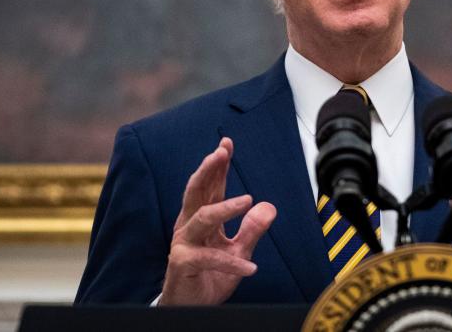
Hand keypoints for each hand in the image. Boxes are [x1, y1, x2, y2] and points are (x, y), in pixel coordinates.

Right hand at [159, 137, 276, 304]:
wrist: (192, 307)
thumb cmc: (209, 277)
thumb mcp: (237, 251)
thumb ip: (251, 230)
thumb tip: (268, 207)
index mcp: (201, 219)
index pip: (210, 187)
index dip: (218, 165)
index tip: (227, 144)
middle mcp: (189, 226)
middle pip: (196, 191)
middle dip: (208, 169)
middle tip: (221, 152)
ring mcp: (183, 243)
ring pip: (202, 217)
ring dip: (225, 207)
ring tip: (247, 199)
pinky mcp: (183, 263)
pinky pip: (209, 257)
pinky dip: (231, 262)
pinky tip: (249, 266)